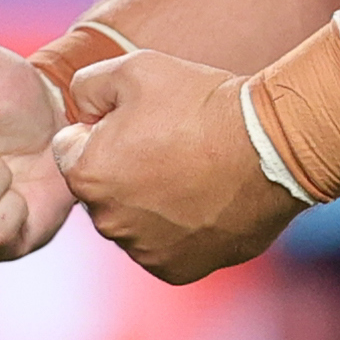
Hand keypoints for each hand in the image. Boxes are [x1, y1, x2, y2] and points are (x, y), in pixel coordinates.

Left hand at [51, 49, 302, 283]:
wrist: (268, 146)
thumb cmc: (200, 104)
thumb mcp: (133, 69)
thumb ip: (87, 86)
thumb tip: (80, 108)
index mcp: (86, 174)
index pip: (71, 149)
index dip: (102, 128)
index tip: (140, 120)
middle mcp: (106, 221)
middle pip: (102, 188)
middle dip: (123, 168)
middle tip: (170, 143)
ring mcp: (143, 250)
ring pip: (132, 220)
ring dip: (150, 201)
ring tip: (191, 170)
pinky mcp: (178, 270)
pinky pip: (164, 247)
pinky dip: (178, 229)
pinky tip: (203, 200)